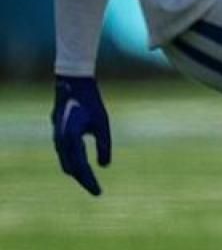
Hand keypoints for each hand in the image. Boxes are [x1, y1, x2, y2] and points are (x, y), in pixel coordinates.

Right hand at [51, 75, 110, 195]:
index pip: (80, 167)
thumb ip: (103, 144)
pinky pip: (66, 157)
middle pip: (71, 169)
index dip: (89, 181)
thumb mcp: (102, 123)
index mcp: (71, 139)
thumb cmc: (91, 103)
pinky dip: (74, 165)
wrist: (72, 87)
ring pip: (67, 164)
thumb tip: (105, 166)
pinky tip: (83, 169)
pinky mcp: (59, 138)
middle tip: (97, 191)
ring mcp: (57, 140)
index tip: (98, 193)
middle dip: (84, 180)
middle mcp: (61, 142)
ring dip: (78, 174)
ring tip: (91, 183)